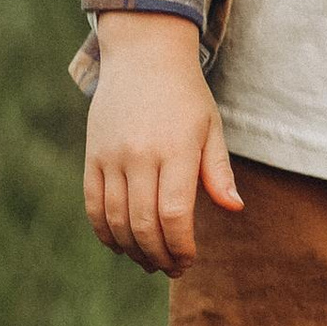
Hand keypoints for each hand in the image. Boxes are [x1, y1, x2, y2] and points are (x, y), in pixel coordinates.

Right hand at [84, 12, 242, 276]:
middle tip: (171, 268)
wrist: (143, 56)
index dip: (181, 246)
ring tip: (148, 261)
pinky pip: (93, 205)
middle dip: (158, 256)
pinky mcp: (92, 156)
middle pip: (144, 224)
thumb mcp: (210, 127)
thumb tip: (234, 208)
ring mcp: (111, 156)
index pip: (175, 215)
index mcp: (176, 150)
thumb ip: (218, 171)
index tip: (189, 260)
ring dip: (132, 249)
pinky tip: (120, 244)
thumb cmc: (186, 96)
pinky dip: (105, 231)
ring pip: (116, 220)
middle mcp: (140, 155)